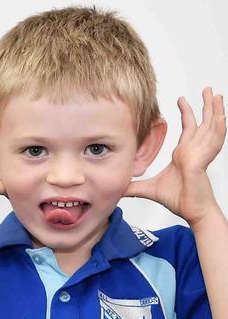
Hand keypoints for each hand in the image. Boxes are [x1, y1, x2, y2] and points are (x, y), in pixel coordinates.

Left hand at [127, 88, 225, 224]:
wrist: (191, 211)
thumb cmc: (178, 199)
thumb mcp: (148, 189)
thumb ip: (133, 186)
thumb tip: (118, 187)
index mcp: (184, 153)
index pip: (188, 129)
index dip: (186, 113)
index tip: (180, 100)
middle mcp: (194, 150)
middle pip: (202, 122)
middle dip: (204, 106)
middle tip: (206, 89)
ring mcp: (200, 154)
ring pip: (211, 127)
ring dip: (215, 111)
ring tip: (217, 95)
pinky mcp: (201, 160)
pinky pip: (214, 141)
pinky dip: (219, 128)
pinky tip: (221, 116)